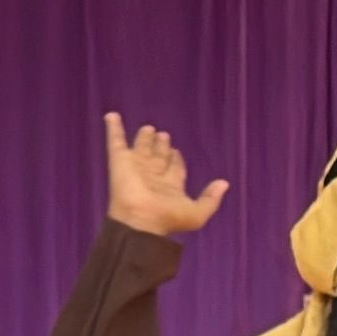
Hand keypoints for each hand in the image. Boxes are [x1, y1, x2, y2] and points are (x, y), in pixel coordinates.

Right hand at [104, 113, 227, 237]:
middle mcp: (153, 175)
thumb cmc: (168, 217)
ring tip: (149, 128)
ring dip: (145, 138)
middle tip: (164, 135)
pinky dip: (113, 127)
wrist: (140, 220)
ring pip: (141, 148)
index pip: (174, 168)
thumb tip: (224, 183)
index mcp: (170, 186)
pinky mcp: (119, 161)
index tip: (177, 151)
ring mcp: (136, 167)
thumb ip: (211, 198)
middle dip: (161, 146)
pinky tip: (112, 115)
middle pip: (158, 156)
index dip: (176, 159)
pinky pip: (116, 140)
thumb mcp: (197, 213)